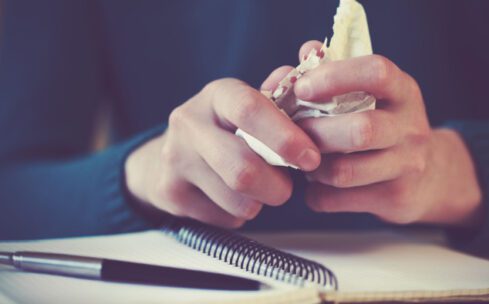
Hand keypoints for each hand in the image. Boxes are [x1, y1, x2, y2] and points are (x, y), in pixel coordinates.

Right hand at [125, 78, 320, 227]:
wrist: (169, 157)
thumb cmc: (225, 130)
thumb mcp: (249, 106)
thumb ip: (281, 93)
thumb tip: (309, 61)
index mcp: (217, 95)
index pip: (249, 110)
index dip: (285, 137)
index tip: (311, 157)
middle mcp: (189, 123)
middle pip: (242, 169)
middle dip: (277, 186)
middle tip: (287, 187)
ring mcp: (174, 159)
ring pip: (237, 200)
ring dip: (260, 202)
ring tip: (258, 190)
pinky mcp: (170, 193)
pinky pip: (223, 218)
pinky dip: (239, 215)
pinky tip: (232, 199)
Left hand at [293, 41, 482, 226]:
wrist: (429, 176)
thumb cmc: (383, 125)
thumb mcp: (371, 93)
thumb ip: (335, 71)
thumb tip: (305, 53)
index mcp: (403, 91)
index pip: (377, 73)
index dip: (335, 77)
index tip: (302, 88)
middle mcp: (410, 127)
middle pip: (360, 130)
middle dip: (316, 133)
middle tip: (295, 133)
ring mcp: (407, 165)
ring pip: (344, 172)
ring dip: (312, 167)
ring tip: (305, 160)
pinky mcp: (395, 198)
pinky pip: (336, 199)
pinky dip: (315, 193)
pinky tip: (316, 184)